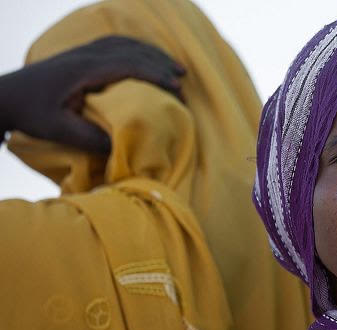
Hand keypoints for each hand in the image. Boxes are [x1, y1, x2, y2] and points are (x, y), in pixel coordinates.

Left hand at [0, 36, 185, 153]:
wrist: (6, 96)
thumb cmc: (31, 114)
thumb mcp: (58, 130)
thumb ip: (90, 138)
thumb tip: (123, 144)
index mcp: (84, 69)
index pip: (129, 66)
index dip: (156, 75)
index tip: (177, 89)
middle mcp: (87, 55)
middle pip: (133, 51)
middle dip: (162, 65)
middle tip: (184, 83)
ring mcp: (84, 51)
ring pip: (127, 44)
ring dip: (155, 55)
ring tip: (178, 68)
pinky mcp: (82, 55)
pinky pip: (117, 44)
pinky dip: (139, 49)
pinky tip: (149, 58)